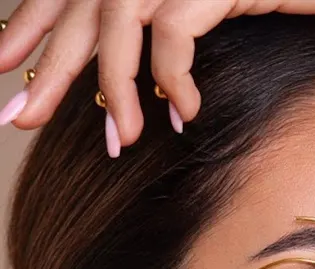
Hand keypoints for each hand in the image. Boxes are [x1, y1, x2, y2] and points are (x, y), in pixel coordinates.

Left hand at [0, 0, 314, 144]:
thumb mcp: (226, 19)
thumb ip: (179, 36)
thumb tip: (152, 91)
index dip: (36, 28)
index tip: (8, 69)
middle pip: (81, 8)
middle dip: (45, 65)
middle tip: (17, 115)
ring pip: (118, 23)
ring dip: (114, 90)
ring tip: (121, 142)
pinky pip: (173, 34)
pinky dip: (172, 80)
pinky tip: (184, 116)